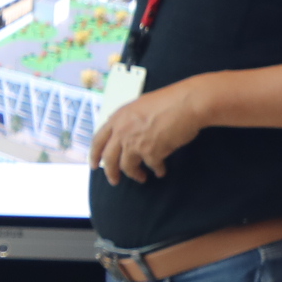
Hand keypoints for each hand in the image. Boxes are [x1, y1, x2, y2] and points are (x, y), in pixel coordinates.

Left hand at [90, 74, 217, 183]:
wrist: (187, 103)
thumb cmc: (168, 100)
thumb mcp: (139, 105)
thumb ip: (128, 119)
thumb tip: (123, 130)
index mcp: (117, 118)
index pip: (98, 140)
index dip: (94, 154)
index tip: (94, 165)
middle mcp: (122, 132)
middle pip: (109, 159)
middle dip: (111, 173)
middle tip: (114, 181)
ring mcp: (135, 143)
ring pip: (127, 167)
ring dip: (135, 175)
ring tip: (142, 178)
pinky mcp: (151, 153)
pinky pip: (151, 167)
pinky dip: (157, 170)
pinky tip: (161, 171)